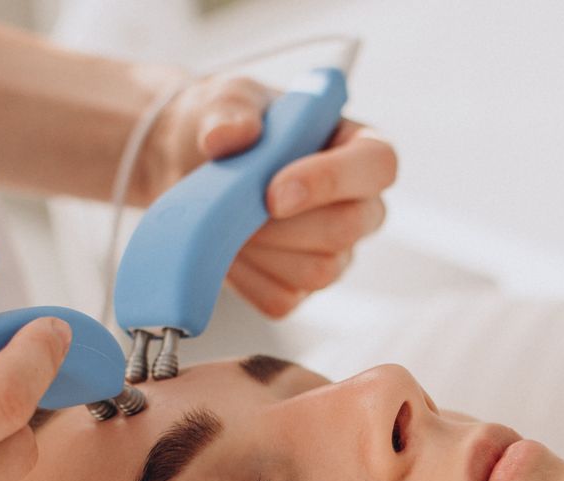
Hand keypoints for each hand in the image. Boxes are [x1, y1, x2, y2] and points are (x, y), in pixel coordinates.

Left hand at [144, 74, 397, 317]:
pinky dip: (245, 278)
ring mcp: (335, 252)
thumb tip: (227, 137)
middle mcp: (359, 204)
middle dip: (283, 223)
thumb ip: (229, 111)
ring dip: (262, 249)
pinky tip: (226, 248)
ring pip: (317, 270)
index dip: (331, 180)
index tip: (273, 191)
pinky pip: (281, 298)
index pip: (377, 165)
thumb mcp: (224, 99)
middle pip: (348, 227)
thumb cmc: (224, 125)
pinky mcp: (300, 287)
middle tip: (234, 206)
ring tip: (227, 220)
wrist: (187, 166)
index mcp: (356, 146)